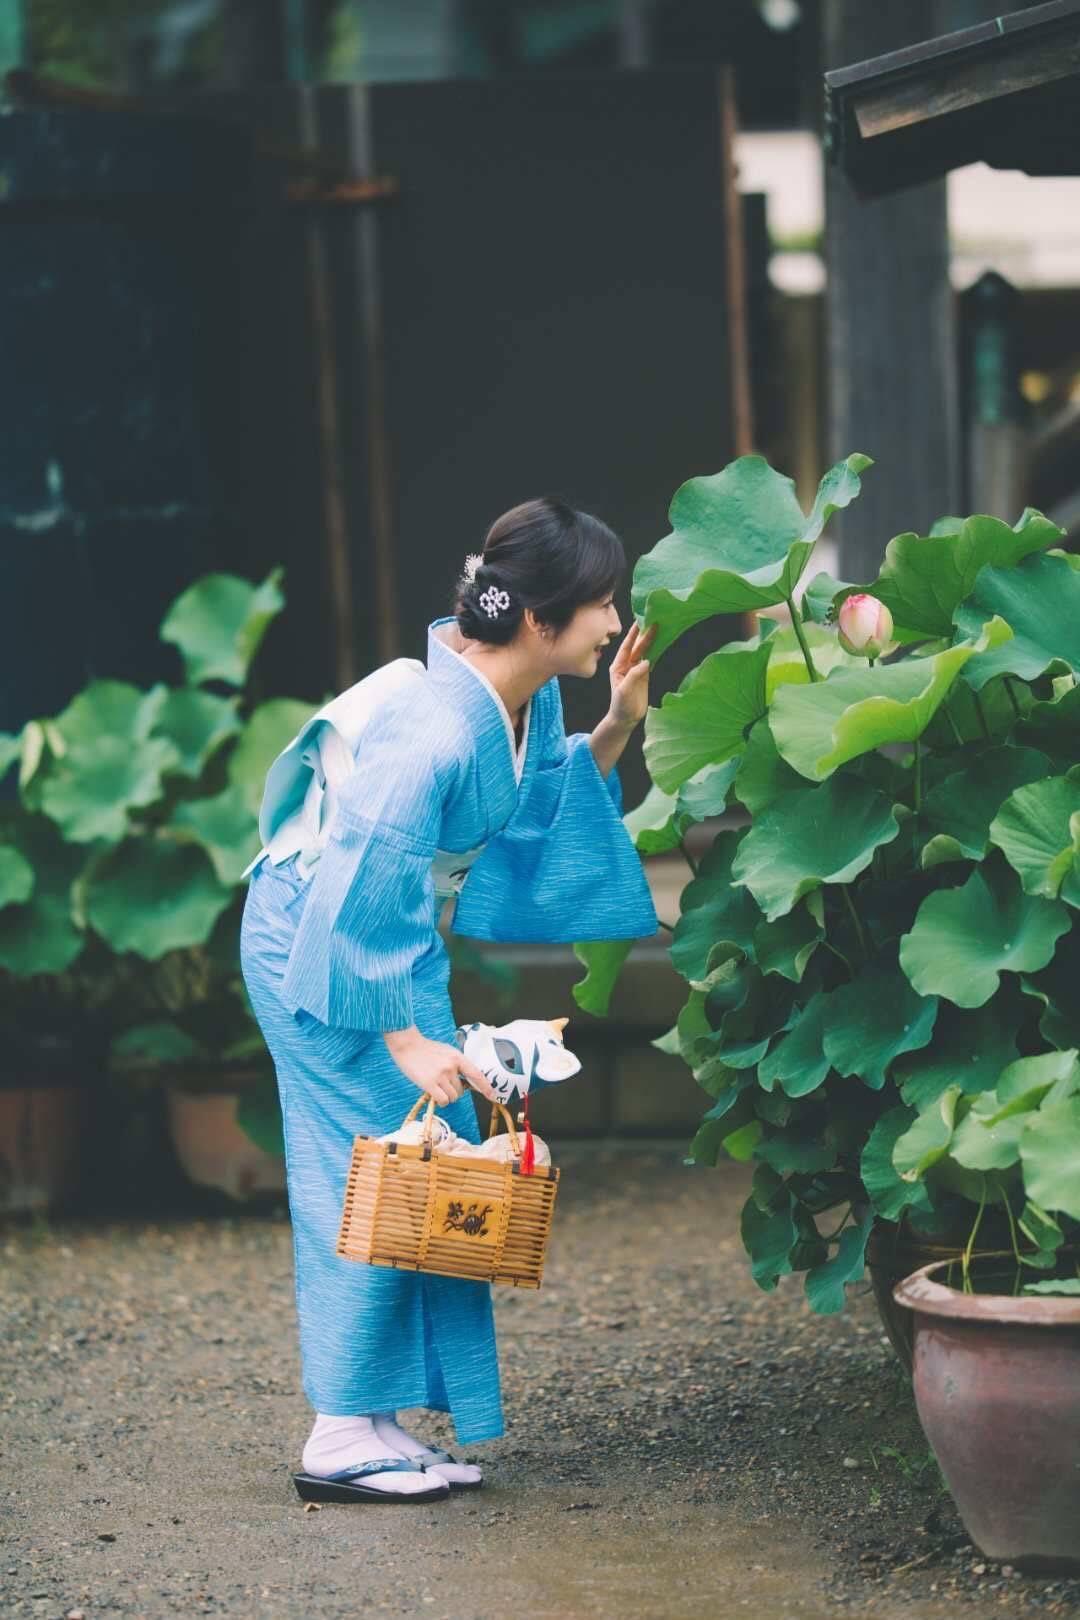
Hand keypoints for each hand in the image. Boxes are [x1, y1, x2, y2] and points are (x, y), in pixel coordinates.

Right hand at [383, 1028, 497, 1107]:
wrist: (408, 1045)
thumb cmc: (426, 1049)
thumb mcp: (447, 1052)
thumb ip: (457, 1064)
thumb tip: (466, 1081)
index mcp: (457, 1057)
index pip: (476, 1074)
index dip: (486, 1087)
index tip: (493, 1096)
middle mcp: (451, 1067)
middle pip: (462, 1090)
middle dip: (454, 1091)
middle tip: (443, 1083)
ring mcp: (441, 1075)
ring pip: (453, 1097)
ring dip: (446, 1096)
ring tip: (437, 1086)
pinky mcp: (429, 1083)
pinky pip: (443, 1100)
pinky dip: (440, 1101)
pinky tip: (434, 1093)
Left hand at [607, 621, 656, 729]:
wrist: (625, 719)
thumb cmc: (620, 705)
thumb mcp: (625, 689)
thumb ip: (634, 675)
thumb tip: (646, 661)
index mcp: (618, 666)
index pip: (626, 647)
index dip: (633, 635)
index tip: (640, 622)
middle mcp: (626, 665)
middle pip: (637, 647)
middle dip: (644, 635)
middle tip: (654, 622)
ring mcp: (635, 670)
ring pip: (644, 652)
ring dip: (651, 641)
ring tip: (659, 628)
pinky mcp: (644, 676)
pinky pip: (650, 660)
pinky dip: (655, 652)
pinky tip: (661, 643)